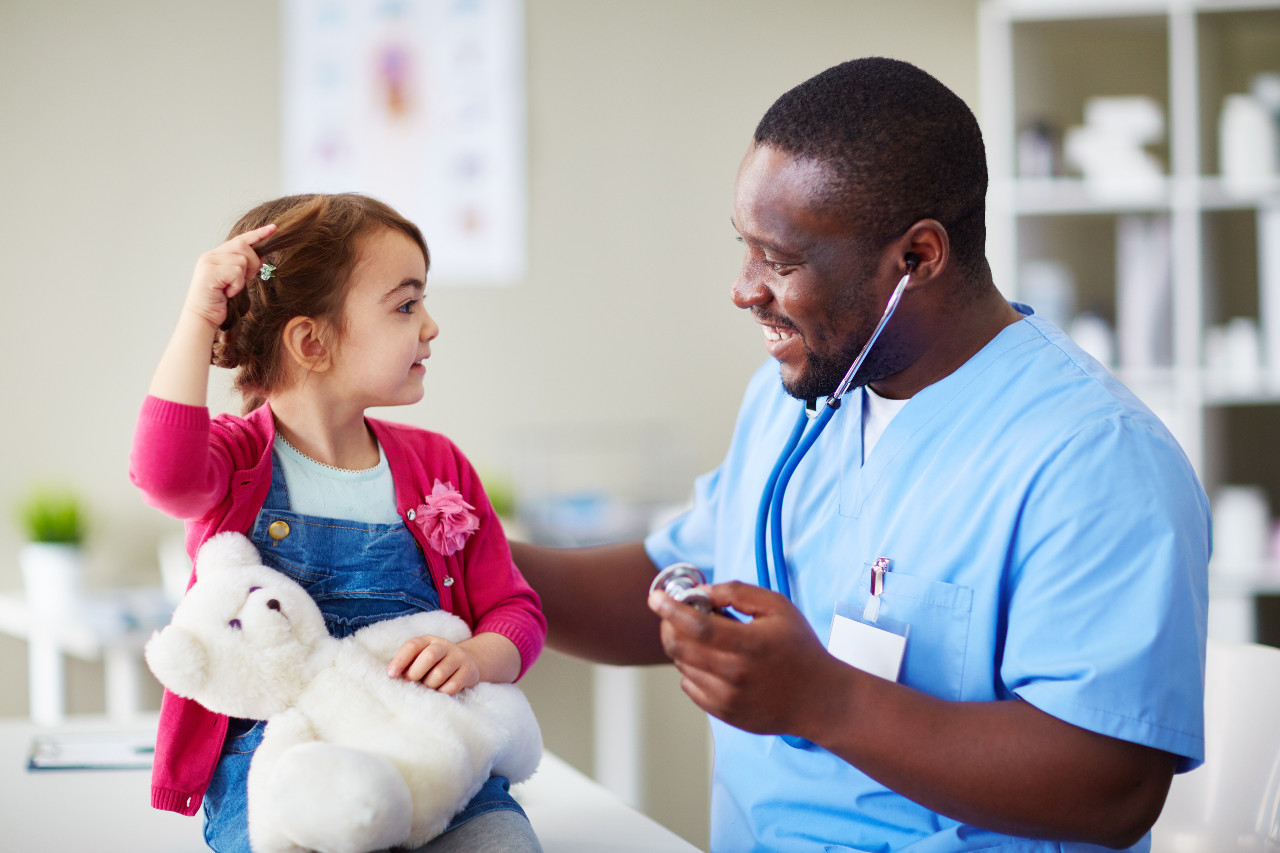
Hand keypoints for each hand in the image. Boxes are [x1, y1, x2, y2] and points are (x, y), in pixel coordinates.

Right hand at [183, 223, 276, 328]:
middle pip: (243, 245)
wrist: (203, 318)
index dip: (257, 234)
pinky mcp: (209, 272)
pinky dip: (237, 285)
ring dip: (242, 278)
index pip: (239, 239)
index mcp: (217, 256)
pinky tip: (227, 293)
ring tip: (231, 289)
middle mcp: (211, 256)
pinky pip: (236, 272)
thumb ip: (246, 268)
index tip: (273, 229)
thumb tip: (262, 257)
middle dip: (252, 262)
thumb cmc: (220, 302)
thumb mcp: (237, 282)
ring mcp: (208, 263)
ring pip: (241, 260)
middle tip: (246, 279)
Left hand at [386, 634, 479, 695]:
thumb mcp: (422, 658)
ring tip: (428, 687)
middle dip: (416, 673)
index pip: (413, 645)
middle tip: (411, 682)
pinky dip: (442, 692)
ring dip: (429, 685)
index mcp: (428, 640)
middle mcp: (444, 645)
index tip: (391, 675)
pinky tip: (440, 691)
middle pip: (429, 656)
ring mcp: (459, 657)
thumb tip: (393, 677)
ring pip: (440, 674)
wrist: (467, 662)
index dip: (400, 660)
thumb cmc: (435, 664)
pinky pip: (452, 686)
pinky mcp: (469, 671)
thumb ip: (409, 664)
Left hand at [648, 580, 841, 737]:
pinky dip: (692, 668)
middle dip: (669, 625)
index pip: (696, 626)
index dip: (670, 610)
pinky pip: (689, 686)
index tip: (655, 598)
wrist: (819, 699)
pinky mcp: (723, 713)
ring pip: (682, 666)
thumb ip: (737, 593)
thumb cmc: (800, 648)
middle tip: (676, 613)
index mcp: (749, 645)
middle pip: (679, 647)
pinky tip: (714, 660)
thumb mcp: (777, 607)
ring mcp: (726, 698)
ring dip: (683, 646)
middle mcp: (734, 675)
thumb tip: (701, 592)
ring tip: (708, 637)